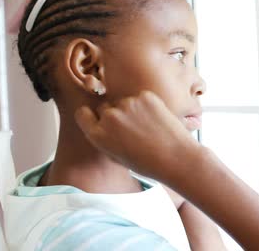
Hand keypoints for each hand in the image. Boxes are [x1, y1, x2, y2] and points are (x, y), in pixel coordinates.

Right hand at [74, 91, 199, 180]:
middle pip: (106, 108)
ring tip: (148, 127)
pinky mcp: (144, 96)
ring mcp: (127, 105)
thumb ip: (105, 138)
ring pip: (125, 102)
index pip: (82, 114)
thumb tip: (102, 123)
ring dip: (133, 110)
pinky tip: (156, 120)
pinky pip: (141, 97)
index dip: (91, 116)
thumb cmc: (148, 162)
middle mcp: (109, 117)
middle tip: (133, 128)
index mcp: (99, 135)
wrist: (176, 158)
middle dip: (115, 114)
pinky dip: (147, 105)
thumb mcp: (117, 156)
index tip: (99, 118)